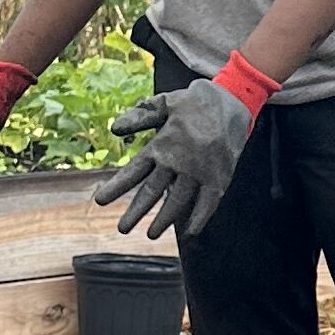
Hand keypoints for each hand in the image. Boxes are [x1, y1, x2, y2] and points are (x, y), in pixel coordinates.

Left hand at [93, 50, 276, 240]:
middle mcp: (178, 162)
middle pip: (152, 192)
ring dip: (164, 220)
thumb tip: (114, 130)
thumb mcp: (164, 103)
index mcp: (162, 145)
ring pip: (178, 202)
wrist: (233, 99)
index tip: (100, 200)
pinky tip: (190, 231)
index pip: (134, 171)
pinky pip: (208, 203)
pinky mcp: (219, 177)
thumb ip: (140, 117)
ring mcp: (200, 172)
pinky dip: (200, 218)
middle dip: (136, 212)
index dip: (116, 187)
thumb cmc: (195, 102)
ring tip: (152, 234)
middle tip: (122, 229)